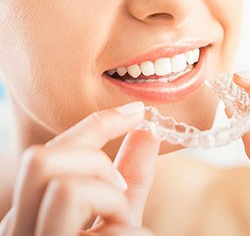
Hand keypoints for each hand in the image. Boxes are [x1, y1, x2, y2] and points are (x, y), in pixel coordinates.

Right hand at [0, 102, 159, 235]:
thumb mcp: (118, 221)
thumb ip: (128, 179)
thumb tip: (145, 131)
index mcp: (29, 217)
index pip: (50, 152)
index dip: (95, 124)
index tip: (135, 110)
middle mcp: (19, 235)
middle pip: (39, 159)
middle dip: (93, 158)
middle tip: (119, 189)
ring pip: (66, 188)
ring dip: (110, 198)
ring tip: (123, 224)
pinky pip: (106, 231)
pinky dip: (129, 230)